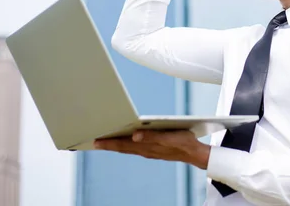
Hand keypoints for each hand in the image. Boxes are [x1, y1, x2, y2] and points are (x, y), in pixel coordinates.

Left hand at [93, 130, 210, 169]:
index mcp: (146, 146)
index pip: (122, 144)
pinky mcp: (154, 150)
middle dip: (108, 144)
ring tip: (105, 142)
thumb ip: (151, 136)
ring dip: (116, 145)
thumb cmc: (183, 143)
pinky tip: (125, 142)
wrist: (195, 153)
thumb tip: (134, 136)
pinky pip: (135, 149)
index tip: (95, 140)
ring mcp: (149, 151)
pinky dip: (126, 146)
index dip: (108, 142)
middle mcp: (145, 150)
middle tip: (94, 142)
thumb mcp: (168, 136)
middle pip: (122, 147)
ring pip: (128, 148)